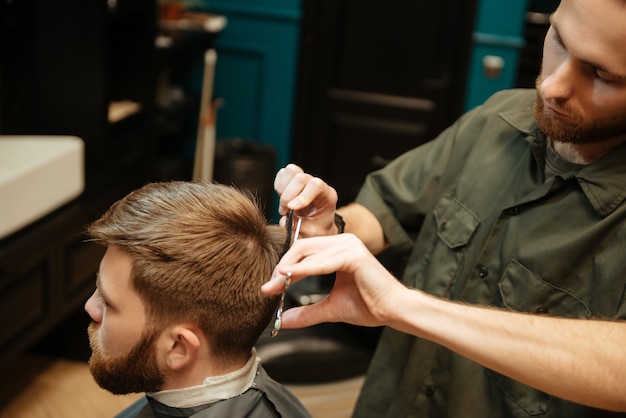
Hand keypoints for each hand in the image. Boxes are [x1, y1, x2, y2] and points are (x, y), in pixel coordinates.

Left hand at [262, 234, 403, 328]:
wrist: (393, 311)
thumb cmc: (368, 306)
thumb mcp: (330, 309)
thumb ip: (307, 312)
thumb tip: (283, 320)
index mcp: (337, 249)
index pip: (302, 252)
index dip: (283, 268)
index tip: (269, 287)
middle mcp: (342, 241)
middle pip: (301, 247)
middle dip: (282, 267)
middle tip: (269, 287)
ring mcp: (349, 245)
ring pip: (308, 252)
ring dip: (289, 269)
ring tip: (276, 284)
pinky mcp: (354, 254)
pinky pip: (323, 261)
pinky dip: (305, 269)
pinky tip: (290, 277)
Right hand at [274, 164, 337, 235]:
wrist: (317, 226)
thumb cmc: (317, 228)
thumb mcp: (312, 232)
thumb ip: (299, 227)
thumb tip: (284, 221)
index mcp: (327, 195)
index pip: (316, 185)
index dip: (302, 196)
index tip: (292, 208)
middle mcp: (316, 184)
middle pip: (300, 177)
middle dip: (288, 196)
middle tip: (285, 211)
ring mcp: (305, 180)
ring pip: (291, 171)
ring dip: (282, 189)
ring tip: (284, 204)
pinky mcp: (294, 179)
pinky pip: (283, 173)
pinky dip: (278, 185)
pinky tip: (282, 197)